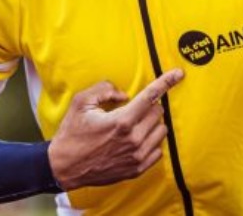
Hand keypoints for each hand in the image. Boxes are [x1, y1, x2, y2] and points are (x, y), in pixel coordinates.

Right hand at [47, 69, 183, 189]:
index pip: (151, 96)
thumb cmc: (72, 133)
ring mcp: (137, 156)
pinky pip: (158, 150)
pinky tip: (136, 140)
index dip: (166, 81)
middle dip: (148, 106)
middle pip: (158, 113)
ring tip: (133, 125)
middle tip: (132, 109)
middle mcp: (133, 139)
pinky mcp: (137, 169)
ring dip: (151, 124)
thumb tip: (124, 94)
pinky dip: (151, 142)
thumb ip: (104, 89)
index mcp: (121, 121)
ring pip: (161, 131)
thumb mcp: (81, 103)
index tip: (179, 73)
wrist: (63, 167)